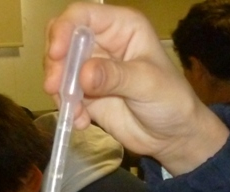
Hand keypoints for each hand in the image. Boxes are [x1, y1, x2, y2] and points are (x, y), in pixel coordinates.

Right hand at [44, 2, 229, 175]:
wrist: (174, 137)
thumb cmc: (171, 102)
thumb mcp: (148, 85)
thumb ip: (116, 77)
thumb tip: (84, 74)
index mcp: (122, 27)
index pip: (82, 15)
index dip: (64, 30)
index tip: (56, 54)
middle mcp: (103, 42)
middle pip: (63, 40)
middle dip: (55, 62)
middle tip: (55, 87)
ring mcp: (92, 68)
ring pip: (60, 68)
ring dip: (59, 89)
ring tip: (74, 112)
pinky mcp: (86, 93)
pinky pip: (65, 94)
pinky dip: (67, 108)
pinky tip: (82, 122)